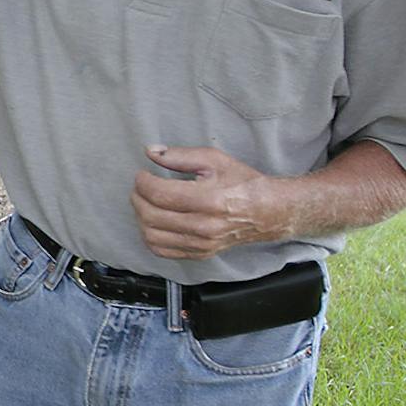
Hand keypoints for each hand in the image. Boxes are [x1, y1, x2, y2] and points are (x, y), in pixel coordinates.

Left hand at [130, 145, 288, 259]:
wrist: (267, 211)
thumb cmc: (242, 182)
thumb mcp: (215, 160)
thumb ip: (180, 156)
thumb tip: (151, 152)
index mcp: (209, 200)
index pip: (160, 194)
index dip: (142, 182)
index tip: (142, 174)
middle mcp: (204, 226)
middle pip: (151, 216)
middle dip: (137, 198)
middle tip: (140, 187)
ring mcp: (202, 244)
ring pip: (152, 236)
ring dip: (140, 218)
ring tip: (145, 203)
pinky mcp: (200, 253)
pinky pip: (162, 250)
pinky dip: (150, 236)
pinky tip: (154, 221)